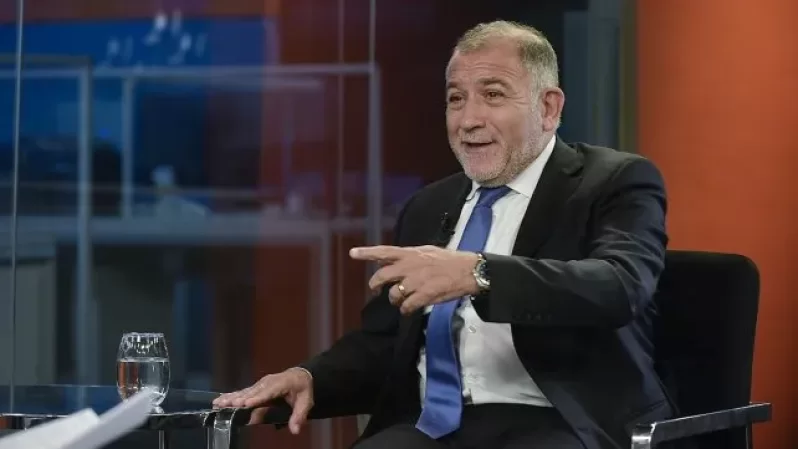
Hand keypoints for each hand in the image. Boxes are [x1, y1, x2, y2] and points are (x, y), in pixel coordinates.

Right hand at [212, 368, 313, 433]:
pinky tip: (219, 400)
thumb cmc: (303, 389)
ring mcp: (260, 384)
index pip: (268, 392)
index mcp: (281, 383)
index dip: (257, 398)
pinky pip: (242, 392)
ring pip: (244, 392)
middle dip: (241, 398)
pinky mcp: (255, 387)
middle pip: (253, 392)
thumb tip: (295, 430)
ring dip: (231, 397)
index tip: (246, 404)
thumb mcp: (306, 402)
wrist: (299, 375)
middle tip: (229, 405)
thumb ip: (299, 416)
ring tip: (219, 403)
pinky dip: (230, 396)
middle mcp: (268, 382)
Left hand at [350, 245, 479, 314]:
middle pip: (382, 276)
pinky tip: (409, 309)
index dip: (367, 253)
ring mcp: (416, 281)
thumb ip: (407, 256)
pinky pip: (406, 306)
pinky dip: (405, 310)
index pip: (384, 251)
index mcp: (410, 254)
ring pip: (393, 294)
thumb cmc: (448, 260)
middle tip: (376, 290)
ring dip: (395, 300)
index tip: (352, 253)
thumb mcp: (426, 252)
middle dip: (375, 285)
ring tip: (401, 300)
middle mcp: (409, 266)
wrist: (467, 270)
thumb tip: (389, 260)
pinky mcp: (424, 295)